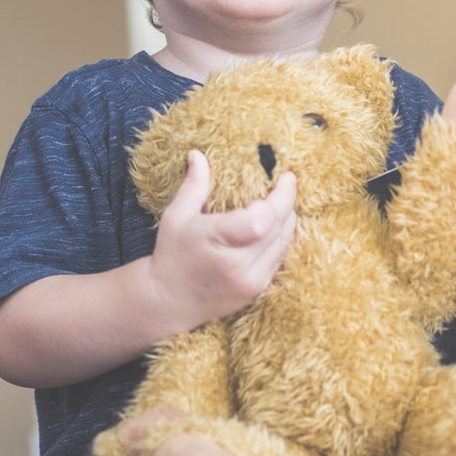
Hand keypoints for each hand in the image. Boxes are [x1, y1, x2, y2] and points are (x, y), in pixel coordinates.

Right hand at [146, 151, 298, 328]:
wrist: (168, 300)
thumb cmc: (171, 253)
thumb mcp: (176, 216)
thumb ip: (194, 185)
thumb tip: (198, 154)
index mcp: (217, 241)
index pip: (262, 219)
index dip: (280, 198)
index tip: (284, 177)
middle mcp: (238, 265)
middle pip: (279, 229)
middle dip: (287, 203)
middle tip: (285, 185)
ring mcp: (250, 281)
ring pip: (284, 243)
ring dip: (287, 220)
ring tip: (280, 203)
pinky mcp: (257, 290)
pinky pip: (280, 258)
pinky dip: (281, 240)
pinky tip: (274, 227)